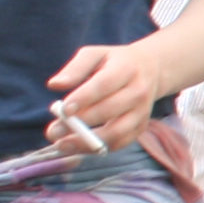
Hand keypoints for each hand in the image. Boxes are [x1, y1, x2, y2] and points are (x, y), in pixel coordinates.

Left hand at [45, 43, 161, 153]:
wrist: (150, 69)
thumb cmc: (114, 61)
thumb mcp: (94, 54)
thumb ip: (74, 68)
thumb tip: (54, 85)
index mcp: (126, 68)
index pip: (104, 85)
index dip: (84, 98)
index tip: (63, 111)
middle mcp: (138, 91)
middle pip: (109, 110)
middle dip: (80, 123)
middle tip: (53, 131)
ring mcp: (142, 111)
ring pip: (116, 132)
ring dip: (88, 142)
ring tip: (63, 145)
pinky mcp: (141, 127)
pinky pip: (120, 143)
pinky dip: (98, 148)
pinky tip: (77, 147)